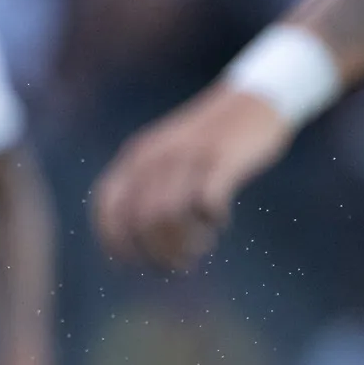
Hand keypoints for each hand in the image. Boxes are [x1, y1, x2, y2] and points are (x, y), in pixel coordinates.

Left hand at [92, 83, 294, 270]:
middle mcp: (155, 156)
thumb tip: (141, 244)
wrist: (255, 99)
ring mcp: (187, 156)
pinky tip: (220, 221)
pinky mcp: (220, 159)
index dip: (115, 242)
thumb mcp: (167, 155)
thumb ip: (149, 189)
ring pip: (168, 217)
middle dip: (156, 253)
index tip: (132, 265)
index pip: (109, 208)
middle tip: (177, 265)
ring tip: (200, 249)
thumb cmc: (209, 140)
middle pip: (140, 222)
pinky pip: (205, 201)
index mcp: (136, 156)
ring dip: (183, 243)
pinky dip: (210, 220)